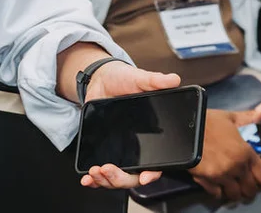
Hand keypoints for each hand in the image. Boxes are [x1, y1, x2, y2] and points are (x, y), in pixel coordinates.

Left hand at [80, 61, 181, 189]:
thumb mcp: (139, 79)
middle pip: (133, 177)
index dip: (151, 173)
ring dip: (106, 180)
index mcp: (151, 137)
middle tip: (108, 169)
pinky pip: (101, 172)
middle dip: (120, 178)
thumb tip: (173, 79)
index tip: (144, 177)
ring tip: (96, 172)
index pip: (156, 163)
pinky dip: (94, 180)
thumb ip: (155, 81)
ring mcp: (119, 152)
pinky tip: (87, 179)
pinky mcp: (104, 150)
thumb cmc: (125, 80)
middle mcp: (137, 149)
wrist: (102, 78)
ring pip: (116, 178)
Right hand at [188, 105, 260, 202]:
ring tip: (230, 184)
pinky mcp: (205, 180)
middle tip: (243, 182)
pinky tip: (216, 183)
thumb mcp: (229, 117)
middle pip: (250, 190)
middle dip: (248, 187)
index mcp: (245, 152)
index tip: (257, 176)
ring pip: (234, 195)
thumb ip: (249, 117)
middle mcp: (236, 166)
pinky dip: (217, 191)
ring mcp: (221, 175)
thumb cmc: (204, 121)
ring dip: (233, 191)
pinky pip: (216, 194)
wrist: (181, 126)